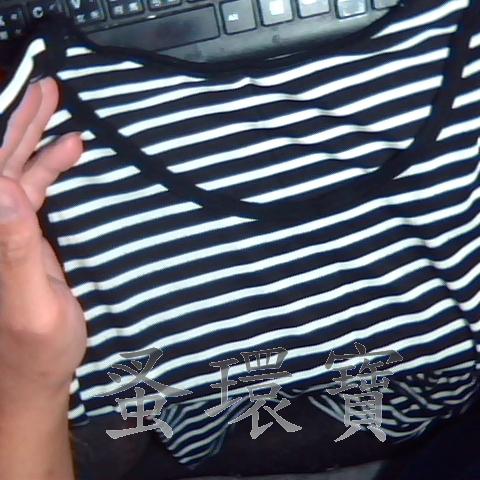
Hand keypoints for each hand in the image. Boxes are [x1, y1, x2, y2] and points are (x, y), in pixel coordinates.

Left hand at [0, 77, 86, 398]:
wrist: (34, 374)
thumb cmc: (36, 349)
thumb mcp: (31, 305)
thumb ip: (13, 250)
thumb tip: (3, 188)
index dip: (15, 131)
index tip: (38, 97)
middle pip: (4, 164)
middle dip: (24, 123)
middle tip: (48, 88)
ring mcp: (11, 234)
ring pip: (19, 174)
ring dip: (38, 142)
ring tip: (60, 112)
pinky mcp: (28, 243)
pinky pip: (35, 196)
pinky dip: (50, 172)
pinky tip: (68, 157)